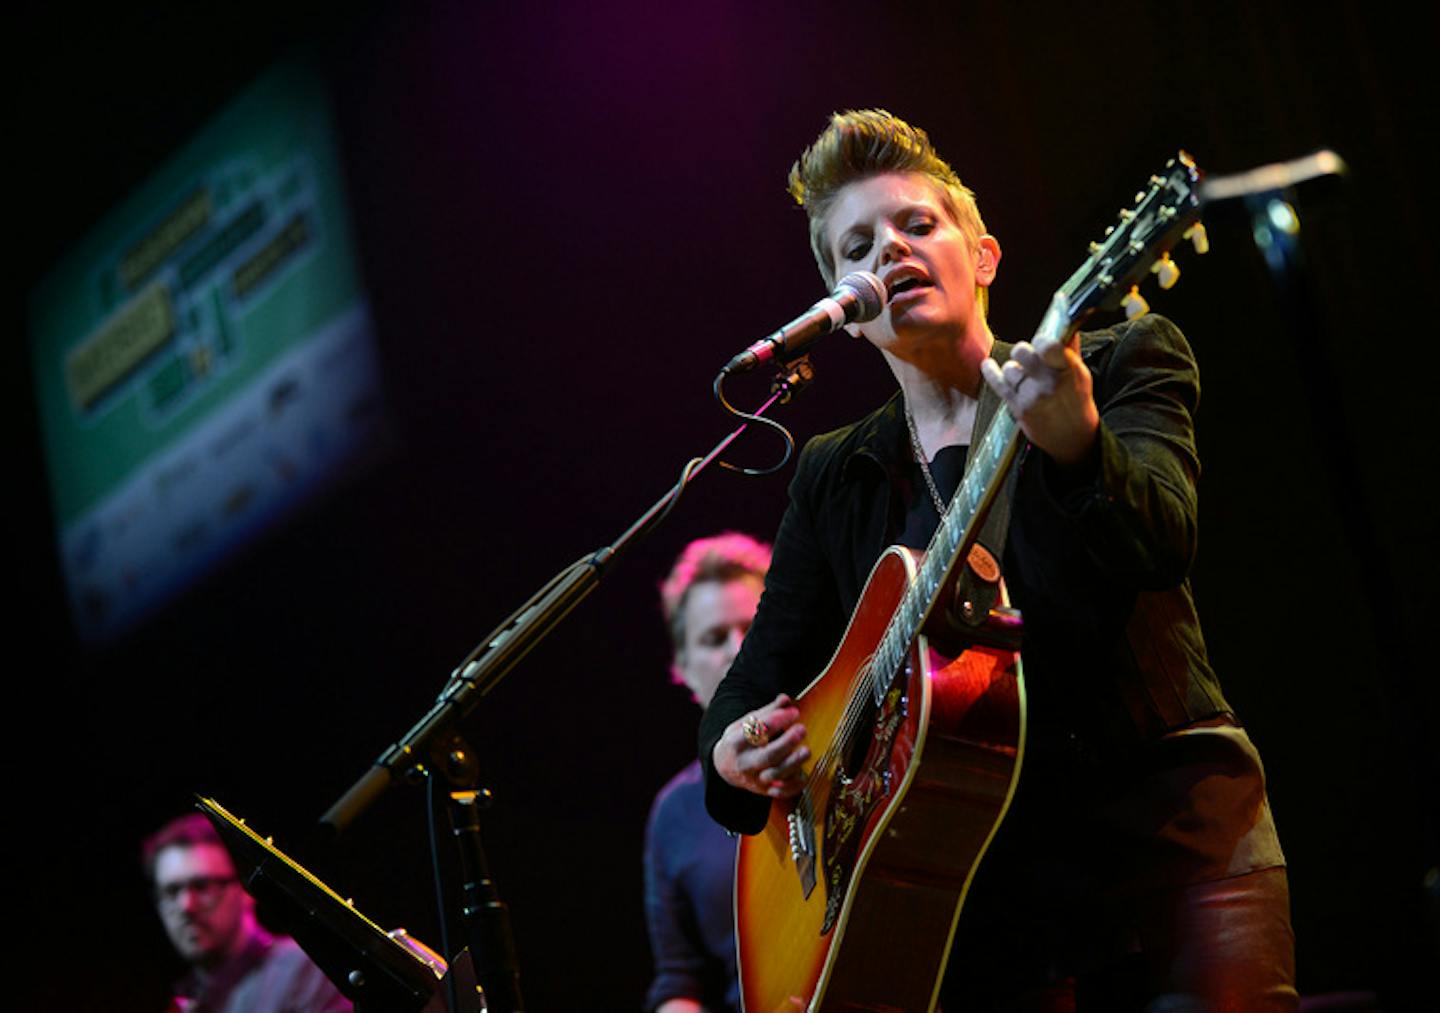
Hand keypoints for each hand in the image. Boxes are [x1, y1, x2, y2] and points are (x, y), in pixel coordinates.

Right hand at [712, 694, 809, 798]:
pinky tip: (804, 774)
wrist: (724, 766)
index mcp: (735, 743)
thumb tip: (786, 699)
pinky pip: (781, 792)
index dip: (775, 721)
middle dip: (786, 743)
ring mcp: (754, 779)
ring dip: (793, 763)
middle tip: (802, 729)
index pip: (754, 732)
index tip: (792, 712)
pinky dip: (794, 786)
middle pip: (767, 756)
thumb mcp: (745, 722)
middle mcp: (744, 763)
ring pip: (776, 774)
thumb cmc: (739, 740)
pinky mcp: (764, 791)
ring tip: (806, 751)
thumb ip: (768, 711)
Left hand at [980, 289, 1098, 468]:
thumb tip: (1066, 318)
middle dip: (1024, 351)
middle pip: (1022, 352)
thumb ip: (1069, 347)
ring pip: (1010, 368)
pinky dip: (990, 372)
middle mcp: (1048, 383)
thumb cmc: (1076, 401)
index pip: (1050, 346)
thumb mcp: (1080, 374)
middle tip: (1029, 356)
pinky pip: (997, 384)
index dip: (1042, 340)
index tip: (1042, 340)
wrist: (1073, 439)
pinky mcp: (1017, 408)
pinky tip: (987, 364)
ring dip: (1014, 369)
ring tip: (1025, 376)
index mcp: (1068, 370)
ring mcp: (1031, 396)